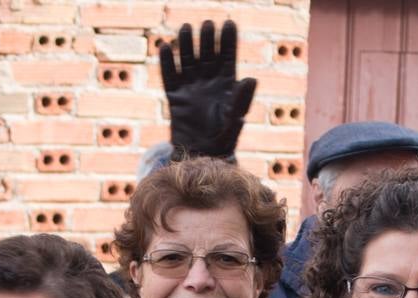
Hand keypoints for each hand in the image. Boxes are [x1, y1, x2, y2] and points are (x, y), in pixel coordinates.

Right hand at [160, 20, 257, 158]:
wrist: (204, 154)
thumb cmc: (224, 138)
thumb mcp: (235, 119)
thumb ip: (242, 100)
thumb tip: (252, 79)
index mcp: (227, 85)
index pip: (227, 57)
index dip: (227, 41)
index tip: (228, 23)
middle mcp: (208, 82)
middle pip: (207, 55)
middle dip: (207, 39)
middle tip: (207, 24)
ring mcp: (191, 88)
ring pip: (188, 60)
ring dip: (187, 44)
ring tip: (186, 28)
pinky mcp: (175, 96)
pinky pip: (169, 76)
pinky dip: (167, 63)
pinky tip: (166, 47)